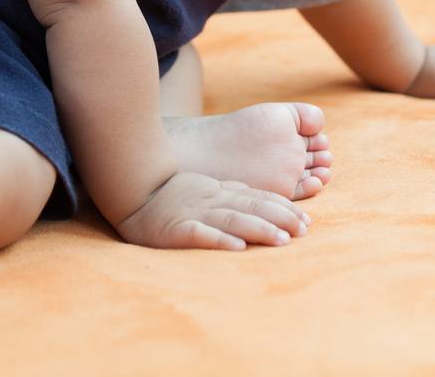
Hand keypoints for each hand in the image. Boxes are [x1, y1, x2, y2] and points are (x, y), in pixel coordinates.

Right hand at [114, 171, 309, 249]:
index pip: (256, 198)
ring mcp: (193, 213)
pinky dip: (220, 240)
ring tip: (282, 240)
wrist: (129, 192)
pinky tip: (238, 248)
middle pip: (251, 208)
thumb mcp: (201, 185)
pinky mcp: (176, 229)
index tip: (306, 220)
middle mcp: (210, 199)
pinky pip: (200, 234)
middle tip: (304, 231)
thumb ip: (228, 191)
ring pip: (232, 220)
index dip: (283, 208)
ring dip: (259, 229)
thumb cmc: (167, 192)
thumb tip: (256, 196)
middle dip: (280, 219)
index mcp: (217, 190)